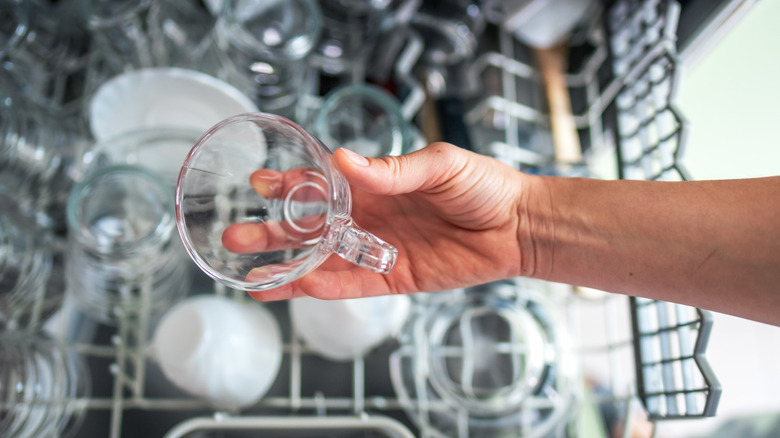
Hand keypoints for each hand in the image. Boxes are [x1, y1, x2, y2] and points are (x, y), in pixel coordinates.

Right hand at [224, 142, 532, 300]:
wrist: (517, 225)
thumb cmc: (482, 186)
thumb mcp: (438, 165)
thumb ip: (390, 169)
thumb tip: (341, 159)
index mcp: (374, 185)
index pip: (320, 185)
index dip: (288, 185)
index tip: (258, 183)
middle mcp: (369, 218)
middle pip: (309, 227)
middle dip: (271, 231)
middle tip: (234, 233)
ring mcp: (378, 250)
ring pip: (322, 261)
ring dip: (287, 267)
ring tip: (249, 272)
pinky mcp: (394, 279)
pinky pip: (352, 285)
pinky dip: (323, 287)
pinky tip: (294, 287)